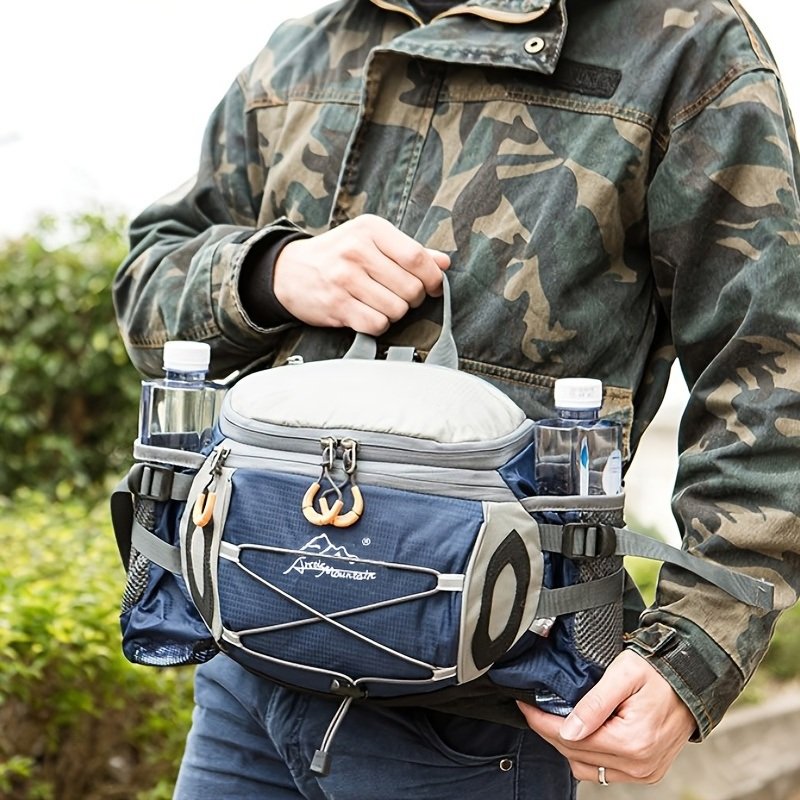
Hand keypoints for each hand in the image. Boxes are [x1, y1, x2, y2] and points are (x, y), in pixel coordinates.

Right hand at [273, 214, 450, 334]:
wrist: (289, 271)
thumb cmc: (338, 255)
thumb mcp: (371, 241)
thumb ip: (409, 251)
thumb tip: (444, 262)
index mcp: (371, 229)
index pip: (417, 257)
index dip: (433, 278)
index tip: (433, 286)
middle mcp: (357, 250)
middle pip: (411, 287)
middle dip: (413, 299)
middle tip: (401, 296)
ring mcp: (345, 279)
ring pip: (396, 309)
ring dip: (395, 313)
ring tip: (381, 304)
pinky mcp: (336, 305)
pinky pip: (377, 324)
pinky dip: (378, 325)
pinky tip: (368, 314)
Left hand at [517, 650, 695, 784]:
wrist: (693, 680)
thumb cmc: (659, 672)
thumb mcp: (623, 675)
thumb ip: (594, 704)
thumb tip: (567, 731)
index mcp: (632, 743)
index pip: (571, 739)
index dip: (542, 722)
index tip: (523, 706)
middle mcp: (639, 765)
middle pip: (575, 755)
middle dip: (549, 731)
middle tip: (532, 709)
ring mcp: (644, 772)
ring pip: (587, 768)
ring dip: (567, 746)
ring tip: (554, 718)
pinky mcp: (646, 772)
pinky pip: (605, 772)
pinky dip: (587, 755)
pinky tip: (579, 732)